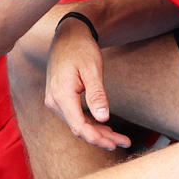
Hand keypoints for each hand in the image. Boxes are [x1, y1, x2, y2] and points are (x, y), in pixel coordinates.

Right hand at [44, 18, 131, 150]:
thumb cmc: (81, 49)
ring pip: (77, 124)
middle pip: (78, 128)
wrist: (68, 35)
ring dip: (97, 132)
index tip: (115, 143)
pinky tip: (105, 126)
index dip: (97, 138)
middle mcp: (54, 101)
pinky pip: (75, 116)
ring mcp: (55, 100)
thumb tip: (103, 118)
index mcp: (61, 95)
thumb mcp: (92, 70)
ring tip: (119, 137)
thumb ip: (97, 94)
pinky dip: (90, 123)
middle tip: (124, 142)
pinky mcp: (59, 98)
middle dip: (101, 138)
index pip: (79, 126)